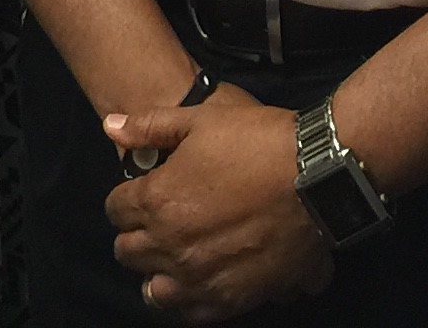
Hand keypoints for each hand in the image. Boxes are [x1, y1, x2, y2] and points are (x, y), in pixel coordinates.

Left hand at [103, 90, 333, 320]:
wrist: (317, 175)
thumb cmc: (259, 142)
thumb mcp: (200, 119)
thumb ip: (150, 126)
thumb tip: (110, 125)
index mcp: (157, 201)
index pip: (116, 210)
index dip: (129, 198)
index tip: (145, 192)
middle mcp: (171, 245)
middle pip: (128, 252)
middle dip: (139, 234)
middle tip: (161, 220)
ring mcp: (199, 277)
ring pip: (153, 290)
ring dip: (159, 271)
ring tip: (178, 254)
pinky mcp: (230, 298)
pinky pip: (191, 313)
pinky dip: (190, 298)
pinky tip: (202, 278)